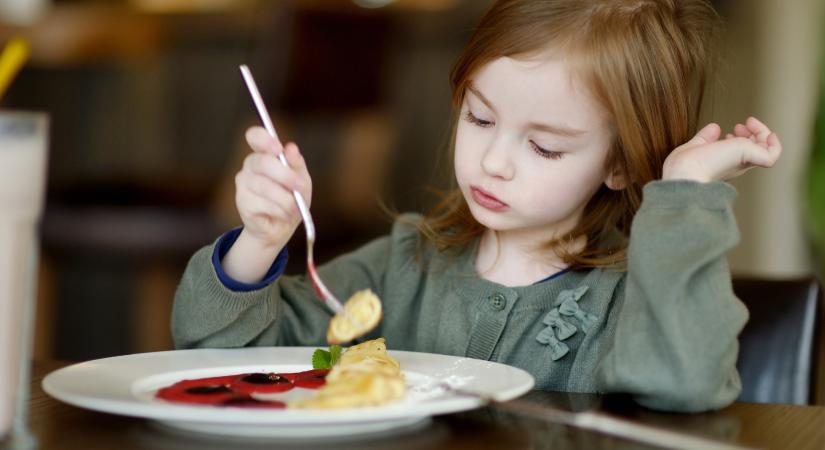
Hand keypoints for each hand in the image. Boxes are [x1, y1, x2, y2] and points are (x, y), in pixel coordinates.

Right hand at [235, 126, 311, 250]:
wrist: (282, 227)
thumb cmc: (292, 198)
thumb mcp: (302, 180)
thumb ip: (297, 164)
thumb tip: (291, 148)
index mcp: (265, 153)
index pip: (255, 136)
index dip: (264, 139)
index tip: (278, 149)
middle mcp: (250, 164)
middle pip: (262, 162)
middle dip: (285, 175)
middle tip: (300, 186)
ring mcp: (243, 182)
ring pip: (264, 186)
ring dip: (285, 199)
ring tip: (295, 208)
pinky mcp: (242, 201)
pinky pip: (263, 204)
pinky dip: (279, 211)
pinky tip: (283, 214)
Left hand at [662, 117, 781, 182]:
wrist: (685, 174)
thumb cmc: (684, 166)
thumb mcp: (696, 145)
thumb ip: (706, 137)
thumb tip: (715, 127)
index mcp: (725, 164)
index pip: (744, 151)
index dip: (745, 137)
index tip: (734, 127)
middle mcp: (736, 165)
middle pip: (756, 148)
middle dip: (753, 133)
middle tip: (741, 125)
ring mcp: (744, 162)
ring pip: (766, 149)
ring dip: (762, 132)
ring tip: (748, 123)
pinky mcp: (749, 160)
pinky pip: (773, 155)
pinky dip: (775, 144)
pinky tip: (769, 134)